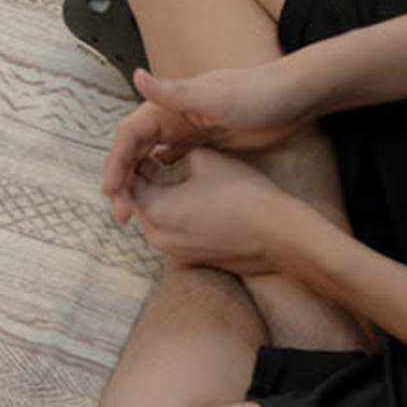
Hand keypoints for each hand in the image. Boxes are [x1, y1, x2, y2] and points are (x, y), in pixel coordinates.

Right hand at [102, 57, 325, 211]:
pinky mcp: (204, 144)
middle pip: (135, 150)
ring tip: (134, 212)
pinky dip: (160, 180)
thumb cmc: (256, 95)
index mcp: (167, 105)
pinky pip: (172, 163)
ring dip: (138, 183)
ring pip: (150, 159)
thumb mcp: (215, 98)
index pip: (129, 135)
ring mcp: (187, 131)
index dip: (115, 163)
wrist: (294, 98)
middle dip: (123, 180)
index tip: (110, 192)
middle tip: (122, 213)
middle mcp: (172, 117)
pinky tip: (160, 198)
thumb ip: (174, 93)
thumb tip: (136, 76)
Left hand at [123, 146, 308, 276]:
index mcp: (156, 210)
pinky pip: (170, 233)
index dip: (134, 161)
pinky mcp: (191, 260)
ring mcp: (174, 253)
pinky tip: (188, 197)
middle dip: (142, 181)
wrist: (279, 236)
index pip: (128, 183)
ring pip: (153, 220)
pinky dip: (171, 215)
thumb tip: (165, 154)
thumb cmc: (243, 194)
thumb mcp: (204, 159)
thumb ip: (175, 154)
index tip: (144, 146)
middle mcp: (158, 237)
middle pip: (138, 203)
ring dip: (156, 198)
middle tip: (152, 158)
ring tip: (169, 175)